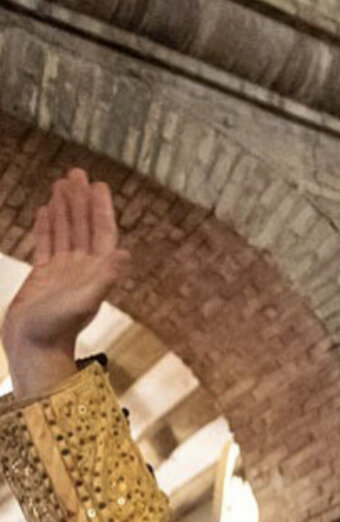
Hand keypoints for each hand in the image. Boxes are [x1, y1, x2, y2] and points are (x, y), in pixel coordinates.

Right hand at [2, 169, 129, 398]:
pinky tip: (44, 211)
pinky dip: (46, 227)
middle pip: (83, 227)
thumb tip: (125, 254)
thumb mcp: (84, 301)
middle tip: (77, 172)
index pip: (102, 233)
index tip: (99, 185)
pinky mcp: (42, 277)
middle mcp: (82, 270)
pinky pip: (45, 245)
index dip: (101, 209)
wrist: (33, 348)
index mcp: (96, 272)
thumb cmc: (57, 328)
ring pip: (65, 232)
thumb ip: (105, 278)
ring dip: (64, 209)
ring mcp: (62, 273)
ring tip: (61, 184)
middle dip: (81, 200)